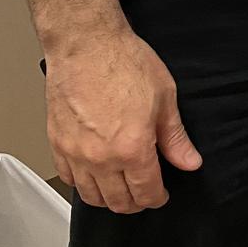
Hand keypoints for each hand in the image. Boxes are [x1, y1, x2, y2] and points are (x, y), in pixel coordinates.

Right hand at [44, 29, 201, 212]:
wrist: (86, 43)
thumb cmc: (124, 61)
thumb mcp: (164, 96)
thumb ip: (175, 137)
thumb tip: (190, 162)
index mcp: (132, 149)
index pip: (146, 193)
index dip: (157, 198)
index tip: (161, 193)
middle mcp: (101, 159)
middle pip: (118, 202)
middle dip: (135, 202)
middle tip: (143, 192)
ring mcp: (76, 154)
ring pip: (91, 197)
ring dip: (109, 198)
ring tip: (120, 186)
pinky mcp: (57, 144)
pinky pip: (68, 179)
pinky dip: (82, 183)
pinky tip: (93, 174)